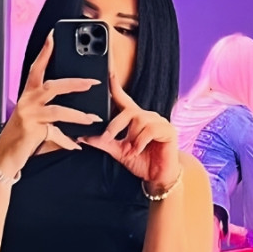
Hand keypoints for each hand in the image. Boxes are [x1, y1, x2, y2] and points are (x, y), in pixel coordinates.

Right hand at [0, 30, 103, 173]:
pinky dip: (67, 141)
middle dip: (75, 83)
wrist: (5, 155)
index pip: (37, 68)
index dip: (45, 52)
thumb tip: (72, 104)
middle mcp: (27, 102)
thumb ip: (50, 107)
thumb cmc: (21, 134)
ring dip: (78, 115)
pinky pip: (55, 134)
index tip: (54, 36)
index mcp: (28, 94)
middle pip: (53, 86)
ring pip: (58, 111)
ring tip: (92, 118)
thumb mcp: (34, 116)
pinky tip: (76, 145)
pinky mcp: (32, 131)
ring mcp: (29, 116)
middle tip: (93, 82)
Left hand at [81, 68, 180, 188]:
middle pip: (129, 111)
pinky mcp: (168, 131)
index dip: (116, 87)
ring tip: (130, 151)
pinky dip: (140, 142)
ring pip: (139, 121)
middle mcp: (148, 117)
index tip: (108, 74)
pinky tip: (138, 151)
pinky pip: (150, 130)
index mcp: (136, 119)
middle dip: (115, 125)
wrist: (158, 178)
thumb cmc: (141, 162)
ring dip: (131, 138)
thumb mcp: (118, 151)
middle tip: (107, 138)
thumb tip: (84, 136)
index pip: (124, 100)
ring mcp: (159, 122)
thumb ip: (103, 142)